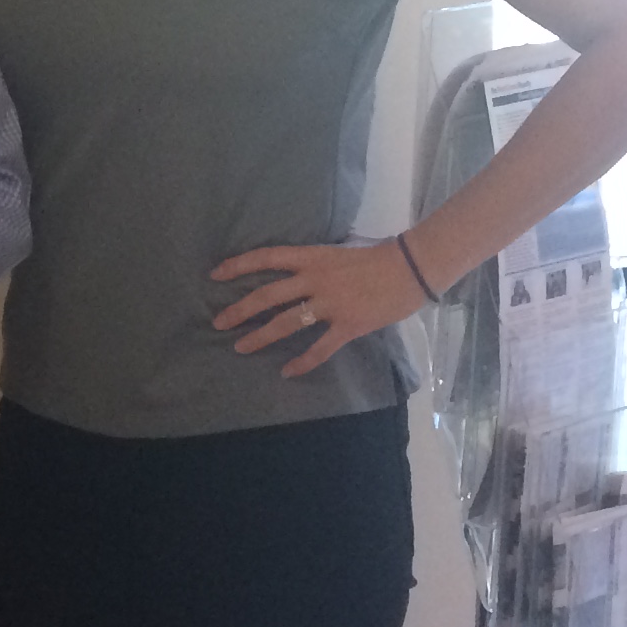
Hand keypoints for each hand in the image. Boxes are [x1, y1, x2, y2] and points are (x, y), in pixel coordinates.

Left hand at [209, 238, 434, 376]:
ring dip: (261, 336)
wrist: (411, 268)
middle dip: (240, 309)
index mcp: (311, 257)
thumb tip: (290, 278)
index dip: (239, 265)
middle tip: (218, 322)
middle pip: (268, 295)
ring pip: (286, 322)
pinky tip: (287, 372)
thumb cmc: (374, 259)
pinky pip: (320, 348)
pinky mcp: (348, 325)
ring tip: (240, 348)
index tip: (215, 274)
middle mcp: (315, 279)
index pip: (267, 257)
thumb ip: (311, 267)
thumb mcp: (335, 254)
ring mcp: (331, 303)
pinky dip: (303, 362)